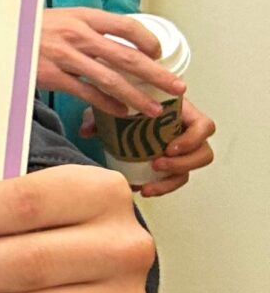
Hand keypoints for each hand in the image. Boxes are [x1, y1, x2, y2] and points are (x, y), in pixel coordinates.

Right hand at [36, 7, 178, 117]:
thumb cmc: (31, 29)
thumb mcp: (62, 18)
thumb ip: (88, 28)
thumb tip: (117, 41)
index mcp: (84, 16)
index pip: (127, 26)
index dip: (149, 41)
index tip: (159, 55)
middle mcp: (78, 35)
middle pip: (128, 56)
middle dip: (156, 74)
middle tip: (177, 88)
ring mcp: (65, 57)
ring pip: (111, 79)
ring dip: (136, 96)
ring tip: (154, 110)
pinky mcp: (52, 76)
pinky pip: (87, 93)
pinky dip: (107, 104)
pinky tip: (121, 113)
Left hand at [89, 94, 215, 197]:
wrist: (120, 112)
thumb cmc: (124, 103)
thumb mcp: (113, 104)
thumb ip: (99, 114)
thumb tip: (86, 130)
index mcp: (181, 114)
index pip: (205, 126)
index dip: (193, 139)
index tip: (169, 147)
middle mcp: (185, 134)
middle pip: (204, 154)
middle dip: (183, 163)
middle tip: (157, 164)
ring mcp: (180, 152)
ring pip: (189, 172)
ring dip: (171, 181)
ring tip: (148, 185)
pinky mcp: (170, 166)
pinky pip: (173, 181)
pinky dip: (161, 188)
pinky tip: (143, 189)